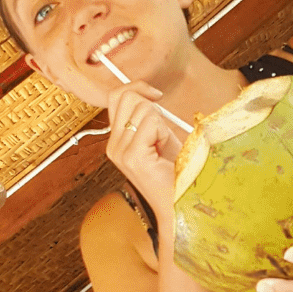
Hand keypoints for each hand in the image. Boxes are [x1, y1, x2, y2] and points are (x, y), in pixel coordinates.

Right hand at [105, 82, 183, 216]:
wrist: (179, 203)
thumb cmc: (176, 171)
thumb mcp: (160, 136)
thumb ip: (148, 116)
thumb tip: (146, 93)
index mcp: (116, 141)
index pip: (116, 97)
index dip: (137, 88)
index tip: (156, 95)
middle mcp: (113, 146)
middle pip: (126, 97)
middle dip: (151, 105)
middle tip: (163, 128)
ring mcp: (119, 152)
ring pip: (141, 108)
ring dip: (161, 123)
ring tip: (164, 147)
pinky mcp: (132, 156)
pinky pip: (151, 122)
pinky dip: (164, 132)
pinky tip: (165, 152)